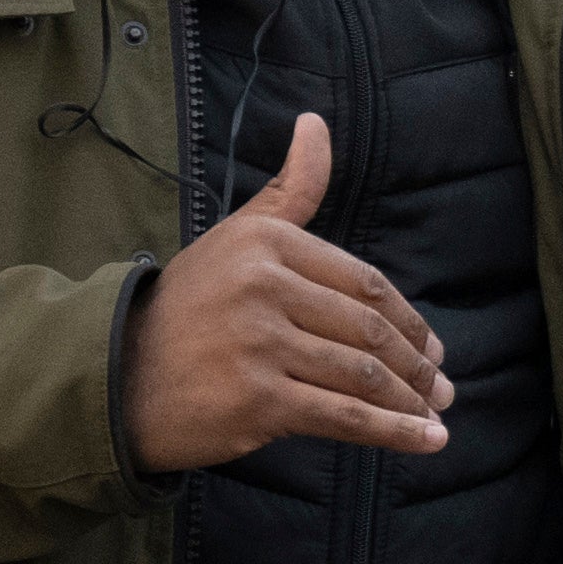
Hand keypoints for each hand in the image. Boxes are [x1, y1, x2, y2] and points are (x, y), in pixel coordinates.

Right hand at [121, 115, 448, 470]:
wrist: (121, 377)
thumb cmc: (189, 308)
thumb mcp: (236, 236)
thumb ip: (289, 189)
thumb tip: (316, 123)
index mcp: (267, 242)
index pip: (363, 282)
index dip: (408, 318)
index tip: (431, 347)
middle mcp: (264, 286)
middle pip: (368, 328)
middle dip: (416, 363)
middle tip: (441, 385)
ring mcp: (261, 344)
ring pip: (362, 374)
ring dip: (411, 399)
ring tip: (436, 414)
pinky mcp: (259, 399)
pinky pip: (345, 416)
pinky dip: (395, 432)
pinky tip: (427, 440)